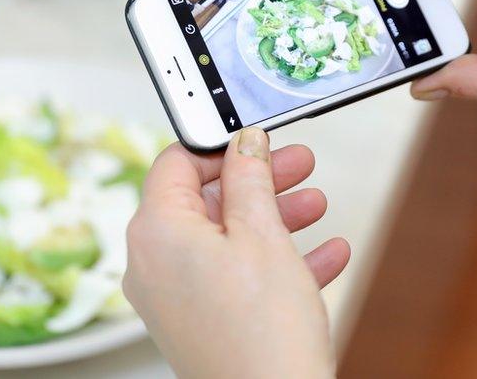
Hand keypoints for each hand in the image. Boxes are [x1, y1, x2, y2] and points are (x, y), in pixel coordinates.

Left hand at [124, 129, 349, 378]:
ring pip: (224, 239)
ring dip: (273, 218)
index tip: (256, 140)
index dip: (219, 145)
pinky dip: (273, 261)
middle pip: (204, 200)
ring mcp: (172, 297)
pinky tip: (323, 254)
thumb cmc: (262, 334)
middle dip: (258, 182)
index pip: (174, 162)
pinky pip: (233, 276)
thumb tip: (244, 143)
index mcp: (155, 231)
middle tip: (297, 166)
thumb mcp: (263, 235)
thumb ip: (250, 178)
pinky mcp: (197, 322)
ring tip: (316, 205)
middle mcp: (152, 263)